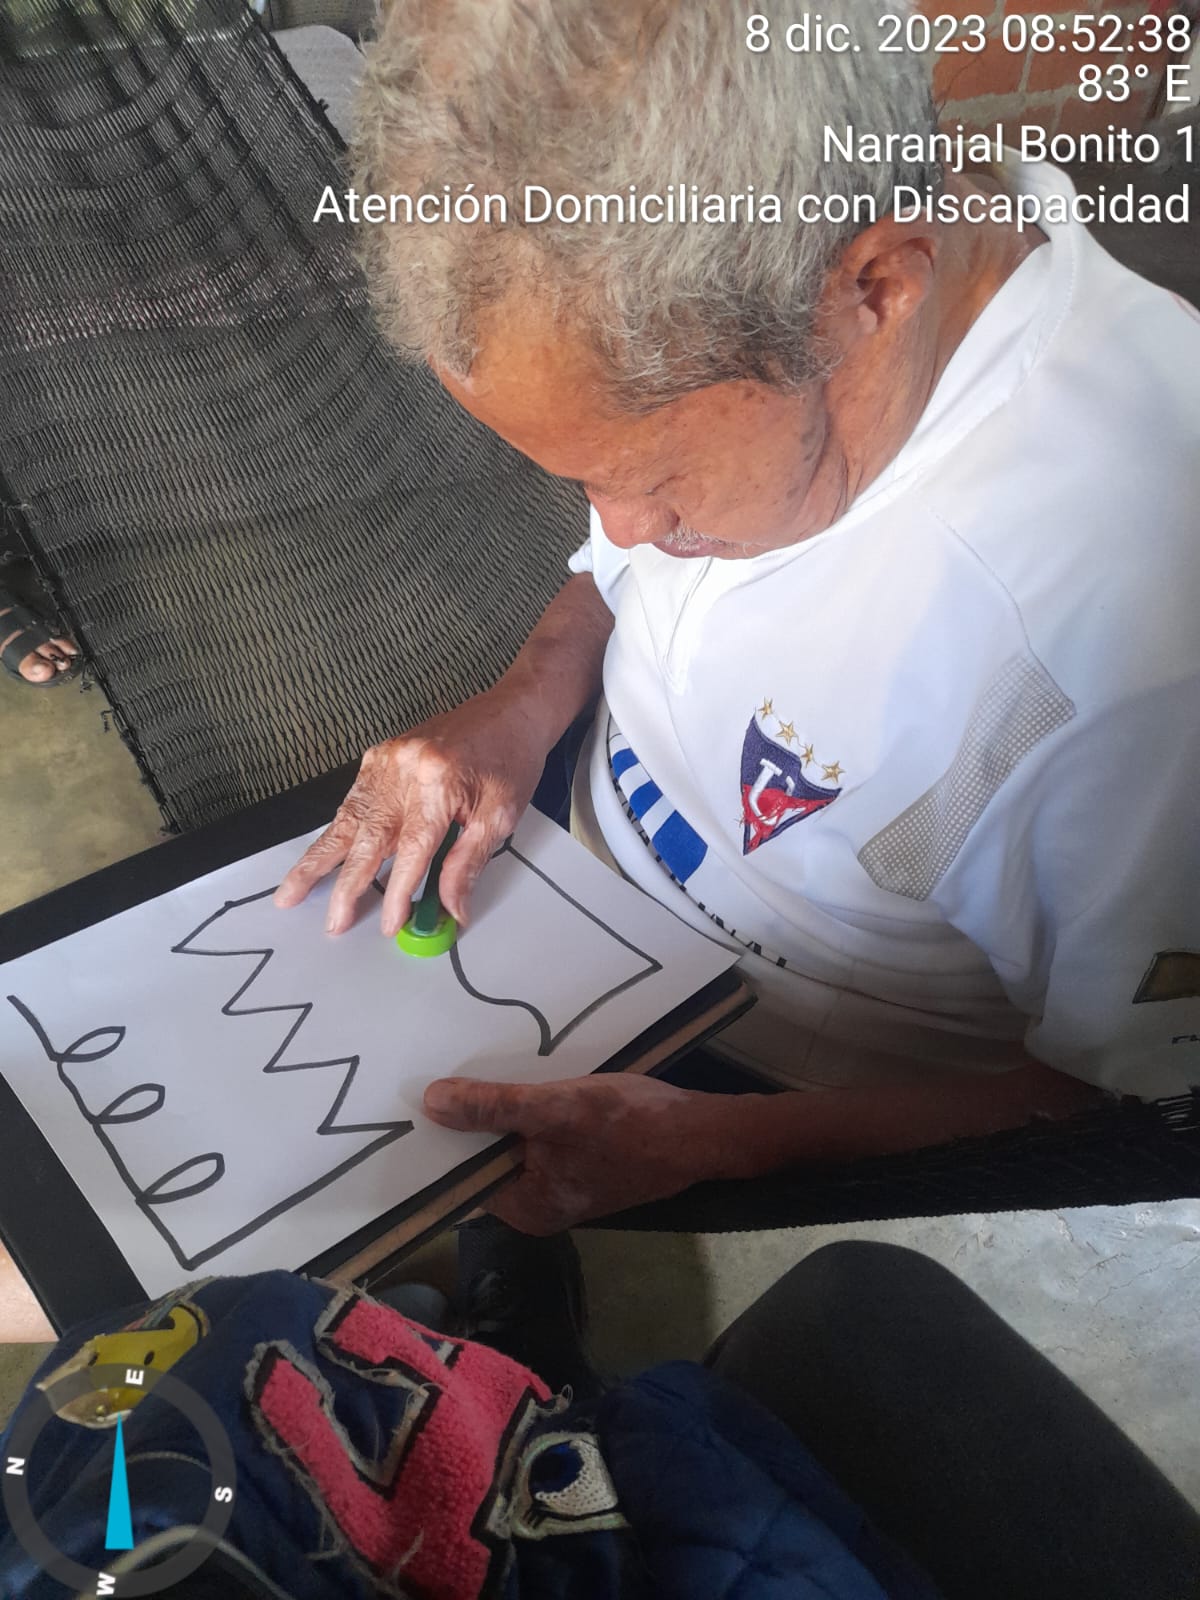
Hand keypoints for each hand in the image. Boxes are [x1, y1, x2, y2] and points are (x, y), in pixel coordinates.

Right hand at [274, 688, 547, 935]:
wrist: (512, 710)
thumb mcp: (500, 817)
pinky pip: (353, 799)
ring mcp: (388, 759)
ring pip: (347, 818)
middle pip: (367, 837)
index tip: (389, 925)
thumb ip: (468, 864)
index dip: (397, 893)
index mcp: (438, 783)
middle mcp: (404, 768)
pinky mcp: (381, 755)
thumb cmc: (511, 761)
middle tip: (332, 923)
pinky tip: (321, 856)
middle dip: (345, 885)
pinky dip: (337, 830)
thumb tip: (452, 909)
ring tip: (291, 892)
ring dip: (318, 859)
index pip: (411, 851)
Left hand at [422, 1073, 730, 1232]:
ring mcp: (562, 1184)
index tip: (418, 1100)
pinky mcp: (582, 1162)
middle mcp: (539, 1205)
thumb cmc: (630, 1125)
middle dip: (472, 1120)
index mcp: (526, 1208)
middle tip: (444, 1073)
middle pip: (486, 1158)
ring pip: (514, 1144)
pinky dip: (531, 1111)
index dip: (442, 1139)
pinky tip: (525, 1079)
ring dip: (503, 1111)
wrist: (702, 1132)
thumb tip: (432, 1104)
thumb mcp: (556, 1109)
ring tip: (477, 1069)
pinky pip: (540, 1137)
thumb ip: (494, 1108)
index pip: (462, 1176)